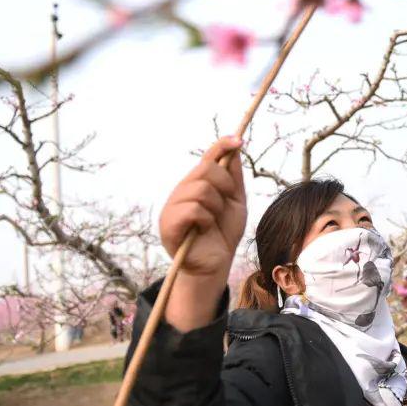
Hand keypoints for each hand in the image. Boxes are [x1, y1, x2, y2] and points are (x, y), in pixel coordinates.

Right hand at [159, 136, 246, 330]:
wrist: (215, 265)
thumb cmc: (223, 234)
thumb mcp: (235, 202)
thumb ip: (233, 177)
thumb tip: (234, 148)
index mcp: (196, 185)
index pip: (207, 158)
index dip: (221, 146)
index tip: (238, 140)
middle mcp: (181, 192)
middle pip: (206, 170)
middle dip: (224, 185)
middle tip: (226, 203)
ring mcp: (172, 207)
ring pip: (201, 189)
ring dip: (216, 206)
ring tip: (212, 221)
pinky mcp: (168, 225)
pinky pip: (193, 209)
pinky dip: (205, 219)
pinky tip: (203, 230)